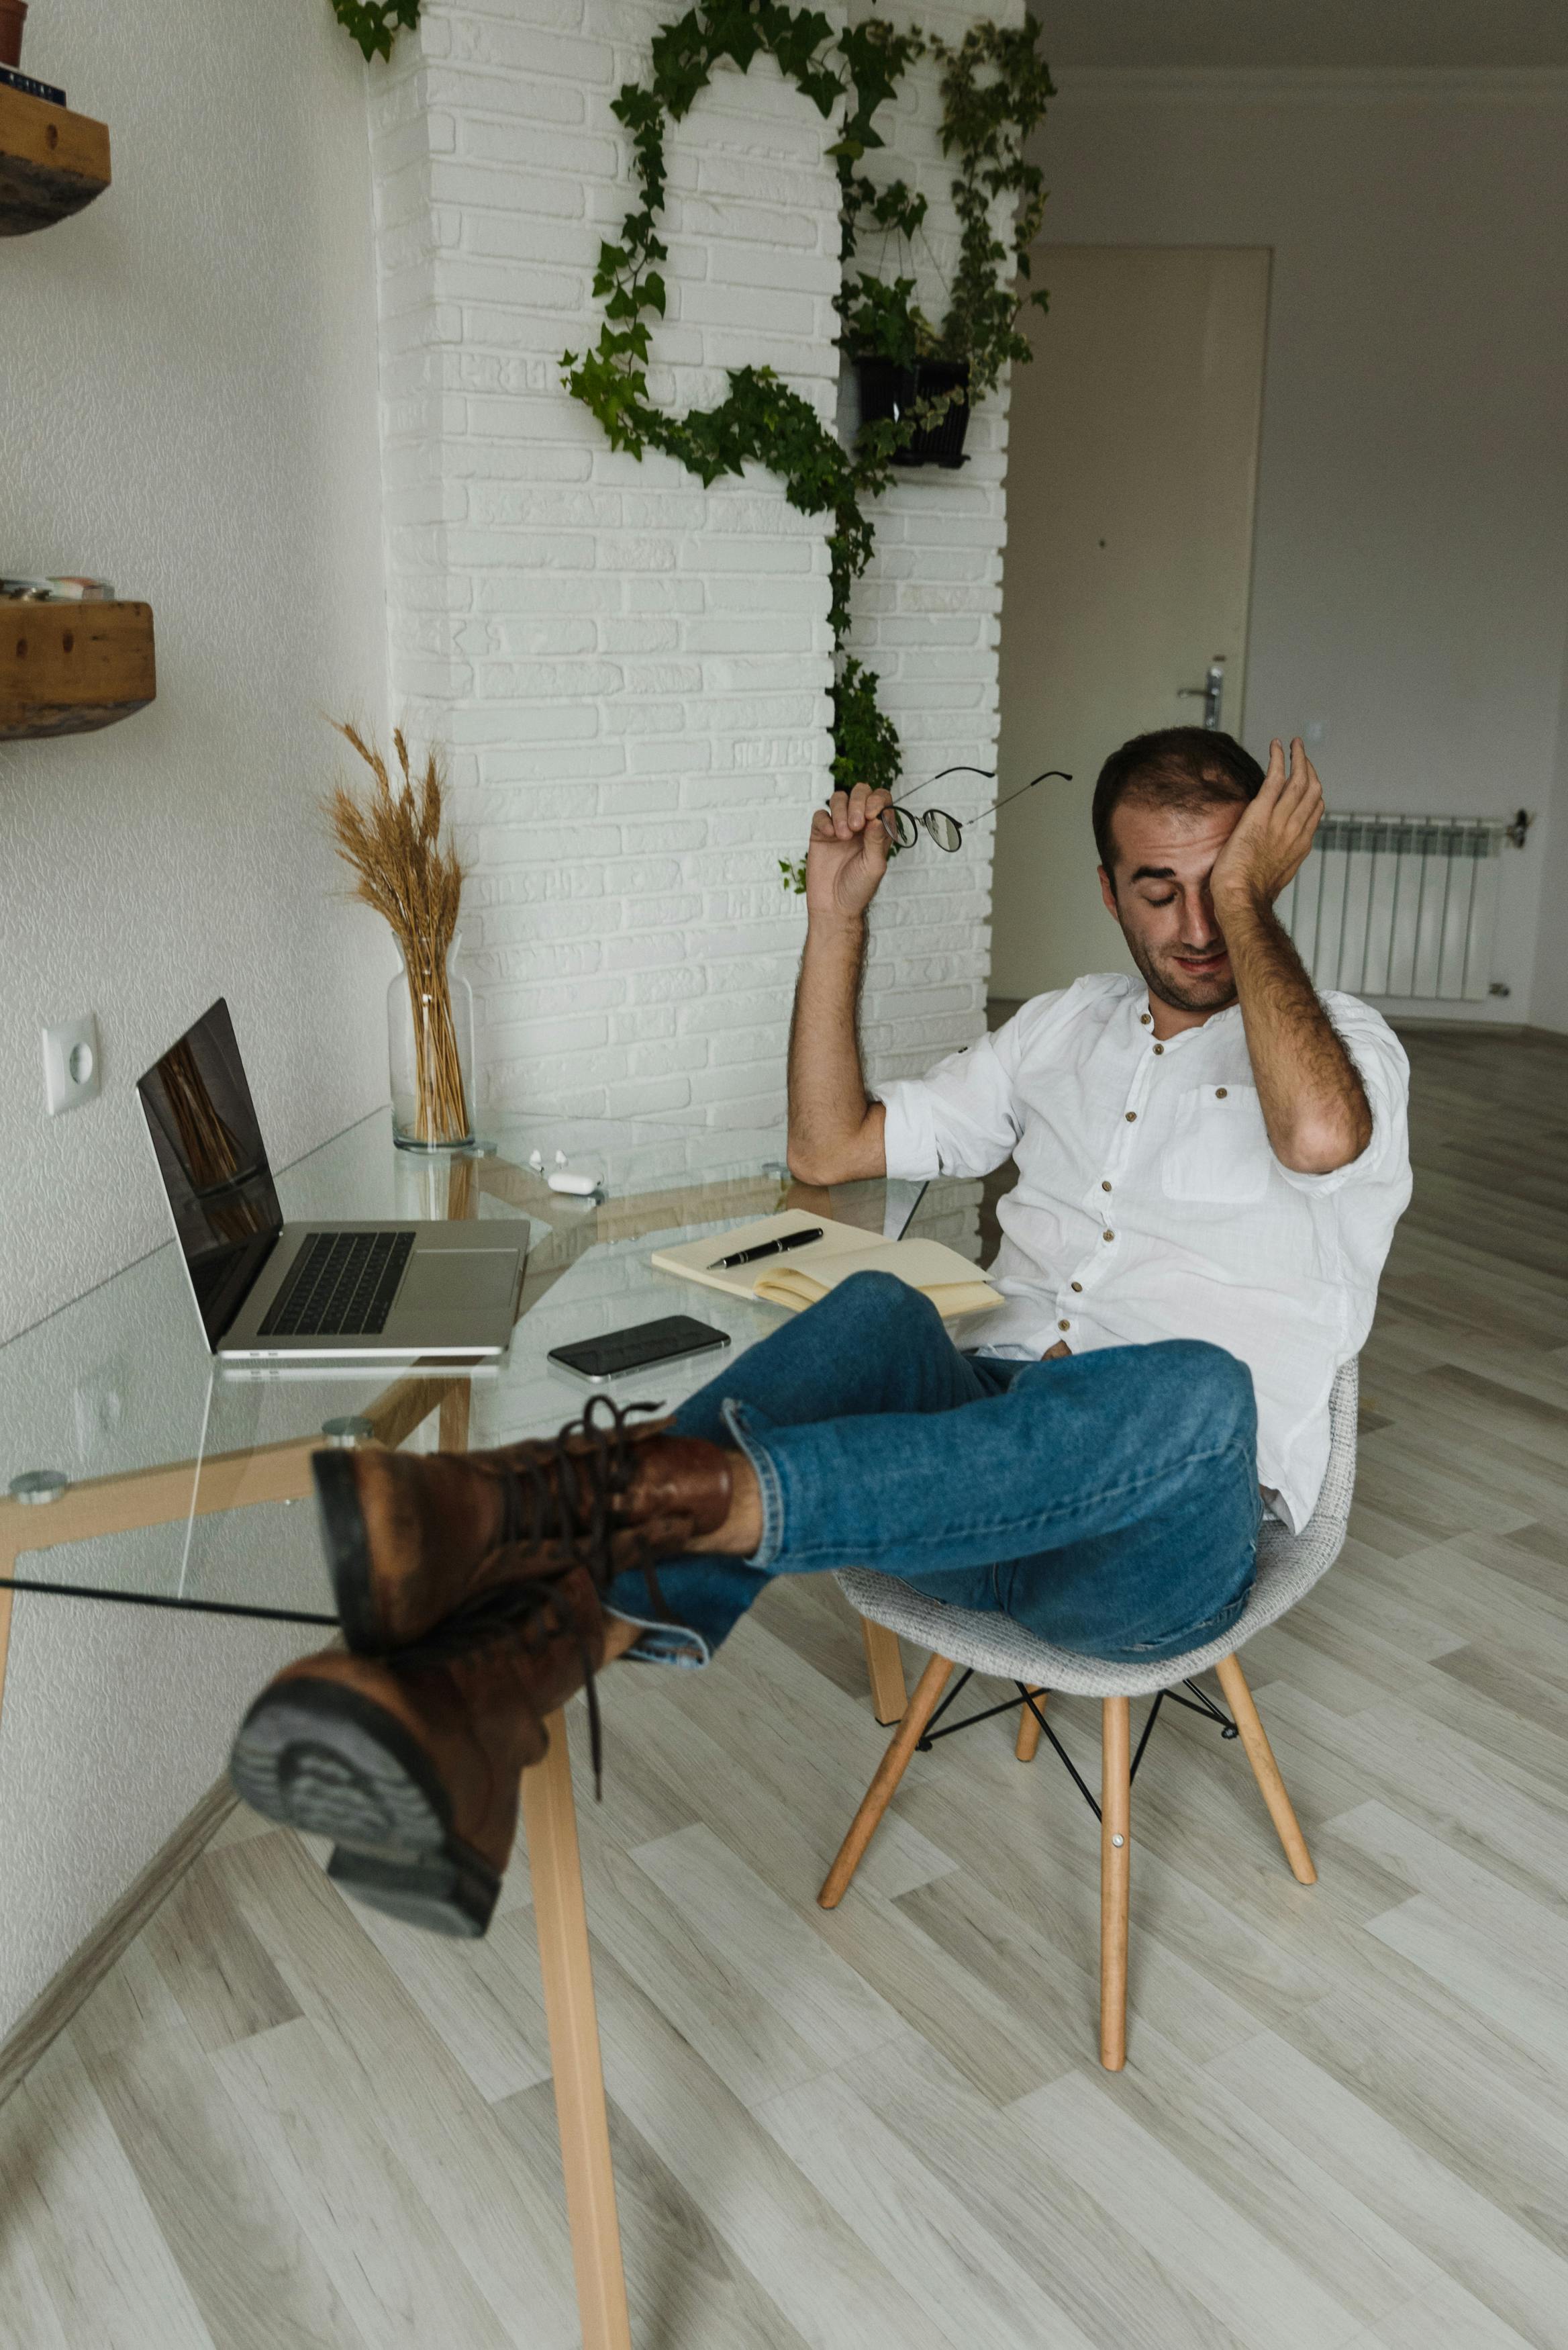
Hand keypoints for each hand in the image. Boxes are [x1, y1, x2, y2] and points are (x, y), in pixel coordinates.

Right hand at [805, 781, 893, 920]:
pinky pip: (820, 814)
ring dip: (841, 812)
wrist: (834, 906)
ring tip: (843, 835)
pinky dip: (825, 821)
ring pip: (839, 799)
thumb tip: (879, 817)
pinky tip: (830, 836)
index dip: (877, 802)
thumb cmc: (858, 889)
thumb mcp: (875, 866)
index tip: (871, 816)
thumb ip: (877, 840)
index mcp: (878, 830)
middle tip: (857, 826)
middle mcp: (860, 824)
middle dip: (858, 803)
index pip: (882, 801)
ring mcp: (839, 826)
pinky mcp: (821, 833)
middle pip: (861, 792)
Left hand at [1211, 737, 1323, 914]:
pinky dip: (1278, 759)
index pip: (1315, 811)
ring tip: (1294, 744)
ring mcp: (1280, 820)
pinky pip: (1275, 778)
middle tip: (1303, 755)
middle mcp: (1296, 828)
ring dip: (1298, 758)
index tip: (1308, 780)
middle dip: (1310, 769)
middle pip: (1312, 791)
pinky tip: (1276, 745)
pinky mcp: (1261, 813)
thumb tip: (1272, 859)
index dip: (1314, 792)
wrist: (1242, 898)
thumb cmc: (1249, 895)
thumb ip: (1278, 862)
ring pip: (1298, 780)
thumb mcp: (1274, 878)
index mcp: (1300, 845)